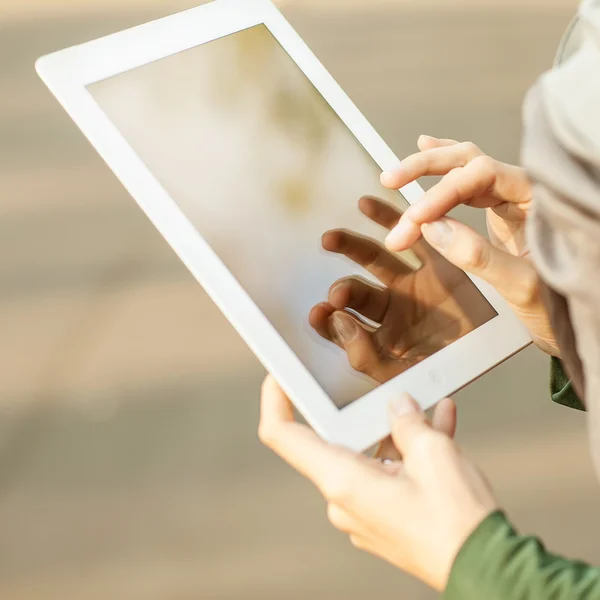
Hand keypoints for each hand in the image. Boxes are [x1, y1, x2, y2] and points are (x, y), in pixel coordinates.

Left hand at [259, 376, 497, 591]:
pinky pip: (387, 475)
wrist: (488, 570)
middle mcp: (343, 500)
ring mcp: (362, 513)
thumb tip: (399, 406)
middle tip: (387, 392)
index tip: (280, 378)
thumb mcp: (433, 453)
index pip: (284, 436)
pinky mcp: (383, 519)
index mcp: (342, 480)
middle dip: (363, 414)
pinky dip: (407, 455)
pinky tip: (439, 427)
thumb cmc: (456, 519)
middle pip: (334, 442)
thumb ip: (408, 423)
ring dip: (396, 434)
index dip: (275, 401)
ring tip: (430, 411)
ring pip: (368, 457)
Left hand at [310, 196, 494, 382]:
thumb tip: (336, 322)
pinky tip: (367, 206)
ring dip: (351, 247)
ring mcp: (415, 285)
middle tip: (337, 292)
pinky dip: (389, 220)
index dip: (327, 321)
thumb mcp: (405, 373)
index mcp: (383, 338)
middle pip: (356, 291)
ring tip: (331, 239)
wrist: (506, 351)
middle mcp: (395, 309)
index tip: (319, 313)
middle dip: (342, 289)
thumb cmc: (456, 368)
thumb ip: (365, 355)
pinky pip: (410, 237)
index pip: (344, 327)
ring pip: (375, 259)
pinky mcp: (438, 263)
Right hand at [381, 135, 557, 354]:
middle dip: (427, 168)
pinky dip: (445, 167)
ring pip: (466, 166)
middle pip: (471, 161)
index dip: (442, 194)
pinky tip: (427, 149)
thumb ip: (479, 257)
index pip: (482, 177)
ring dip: (428, 168)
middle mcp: (525, 191)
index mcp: (540, 200)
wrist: (575, 321)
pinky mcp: (500, 211)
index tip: (415, 220)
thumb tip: (434, 228)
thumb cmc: (562, 307)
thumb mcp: (522, 287)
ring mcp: (512, 199)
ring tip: (395, 176)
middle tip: (392, 180)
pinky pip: (469, 180)